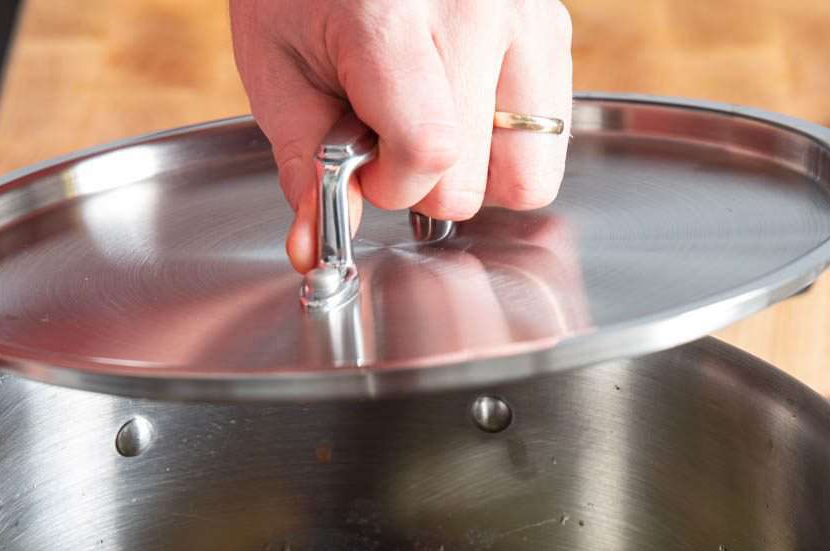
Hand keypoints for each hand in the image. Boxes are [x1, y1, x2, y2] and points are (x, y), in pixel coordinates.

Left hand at [230, 0, 572, 269]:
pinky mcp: (553, 22)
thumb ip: (301, 161)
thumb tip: (310, 247)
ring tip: (434, 120)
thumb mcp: (276, 66)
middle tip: (389, 130)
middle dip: (425, 181)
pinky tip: (463, 101)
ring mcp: (527, 13)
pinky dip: (505, 139)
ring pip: (529, 171)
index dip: (389, 184)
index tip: (361, 165)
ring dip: (477, 171)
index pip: (429, 155)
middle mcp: (478, 8)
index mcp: (394, 18)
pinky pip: (550, 132)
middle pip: (475, 180)